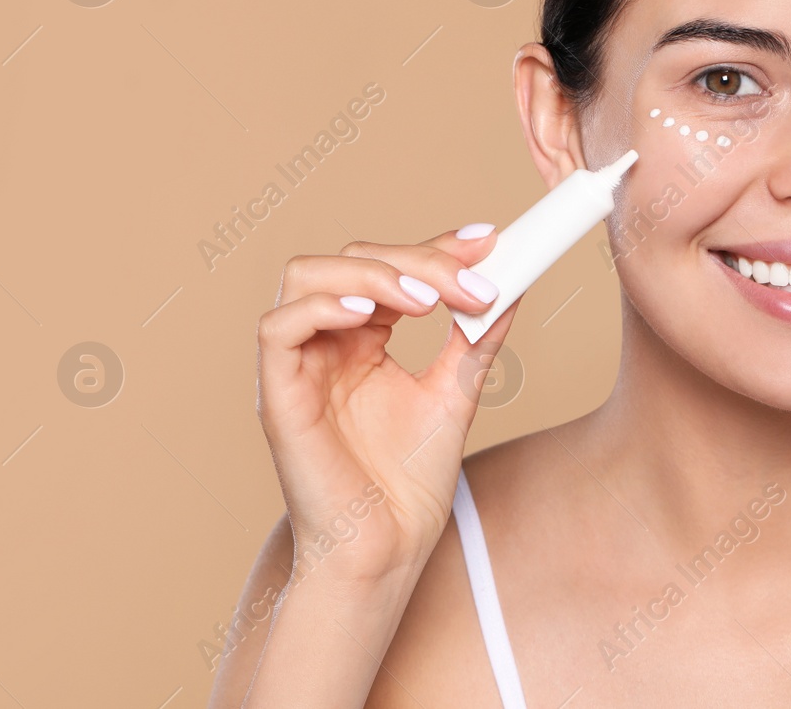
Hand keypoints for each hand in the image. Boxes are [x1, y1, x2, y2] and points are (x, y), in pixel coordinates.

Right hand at [254, 227, 519, 590]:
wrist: (387, 550)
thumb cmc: (409, 486)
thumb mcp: (456, 393)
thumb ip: (475, 339)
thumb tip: (513, 283)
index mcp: (363, 340)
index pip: (392, 268)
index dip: (436, 246)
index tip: (489, 239)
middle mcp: (326, 343)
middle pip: (354, 260)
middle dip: (418, 259)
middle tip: (473, 281)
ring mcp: (298, 365)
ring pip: (307, 276)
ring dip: (372, 273)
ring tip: (428, 300)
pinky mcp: (277, 394)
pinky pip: (278, 328)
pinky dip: (323, 306)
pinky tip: (372, 315)